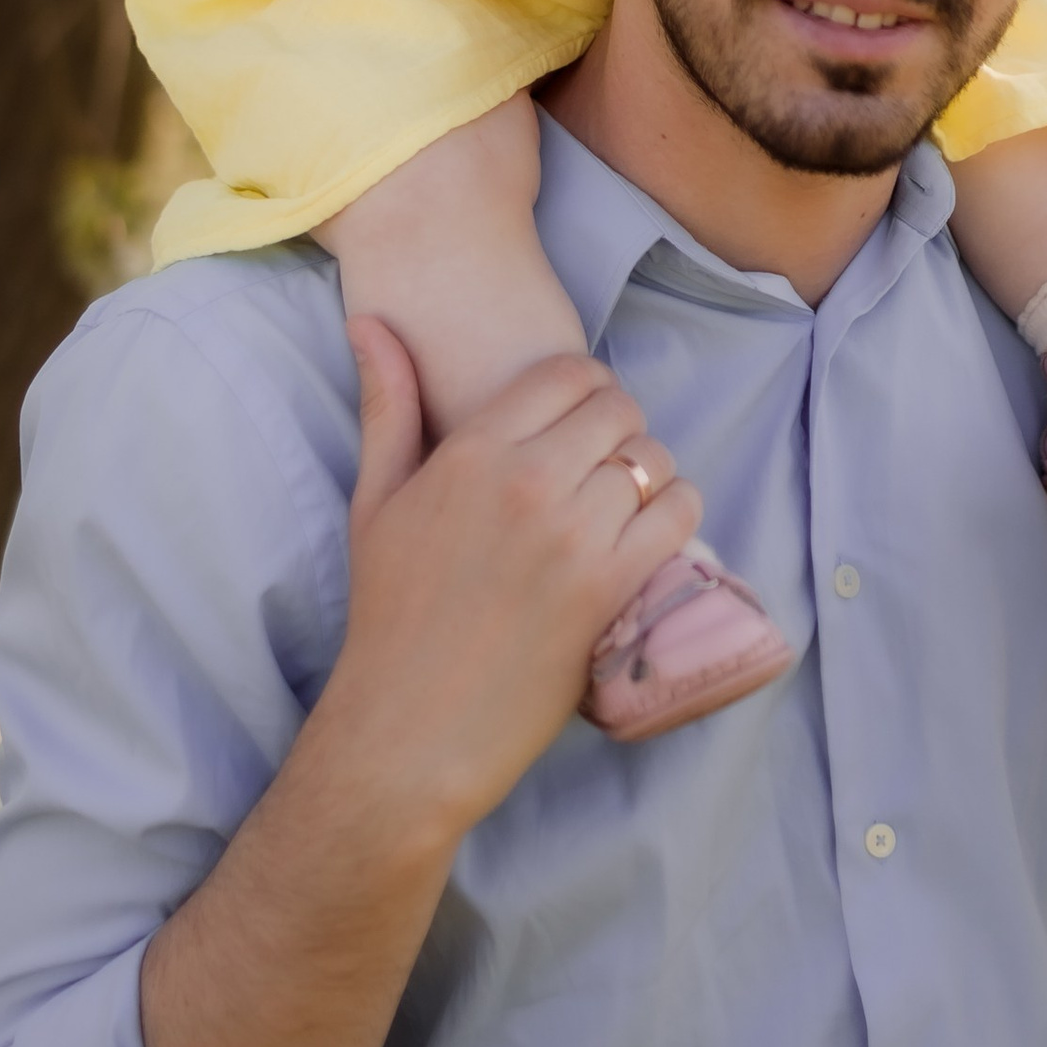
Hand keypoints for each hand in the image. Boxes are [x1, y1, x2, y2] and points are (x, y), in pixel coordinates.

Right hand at [326, 321, 701, 848]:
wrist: (409, 726)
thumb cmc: (388, 614)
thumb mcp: (374, 501)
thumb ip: (386, 404)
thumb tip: (368, 319)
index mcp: (471, 452)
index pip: (568, 373)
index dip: (585, 388)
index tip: (578, 420)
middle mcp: (527, 482)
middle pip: (618, 409)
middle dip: (619, 428)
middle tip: (602, 466)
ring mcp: (573, 536)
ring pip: (654, 459)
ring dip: (650, 475)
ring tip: (624, 505)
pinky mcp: (609, 589)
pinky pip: (679, 516)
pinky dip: (677, 516)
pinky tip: (648, 536)